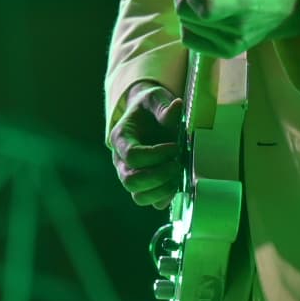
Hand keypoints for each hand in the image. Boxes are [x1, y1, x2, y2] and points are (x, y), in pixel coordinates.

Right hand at [106, 81, 183, 209]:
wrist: (149, 116)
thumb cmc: (150, 108)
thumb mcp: (155, 99)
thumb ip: (163, 106)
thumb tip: (176, 107)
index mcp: (121, 138)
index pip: (132, 155)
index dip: (155, 155)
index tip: (174, 147)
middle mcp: (121, 161)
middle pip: (130, 180)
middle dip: (158, 176)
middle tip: (177, 164)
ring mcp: (131, 175)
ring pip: (138, 196)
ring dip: (161, 190)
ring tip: (178, 175)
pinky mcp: (144, 186)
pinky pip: (150, 201)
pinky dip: (165, 198)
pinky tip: (178, 182)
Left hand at [174, 0, 299, 57]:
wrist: (285, 8)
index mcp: (241, 1)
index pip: (205, 9)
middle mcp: (236, 27)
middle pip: (185, 14)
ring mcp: (231, 44)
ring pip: (185, 25)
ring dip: (189, 9)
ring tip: (210, 0)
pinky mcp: (226, 53)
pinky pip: (189, 39)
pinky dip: (192, 25)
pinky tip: (208, 15)